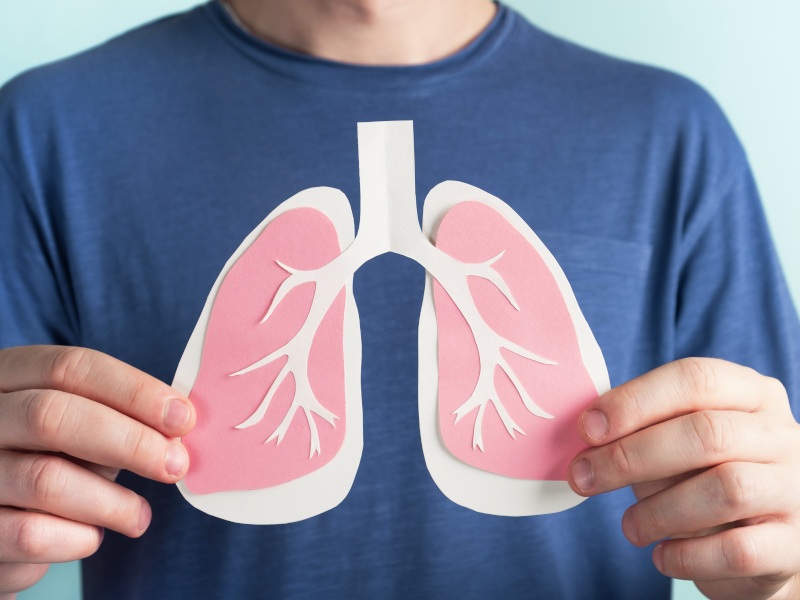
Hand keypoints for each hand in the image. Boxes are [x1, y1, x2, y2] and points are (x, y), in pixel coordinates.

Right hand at [0, 345, 194, 596]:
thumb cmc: (48, 458)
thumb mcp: (76, 427)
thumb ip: (115, 419)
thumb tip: (176, 431)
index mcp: (9, 376)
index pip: (71, 367)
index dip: (134, 391)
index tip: (183, 418)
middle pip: (53, 416)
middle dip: (128, 442)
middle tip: (175, 465)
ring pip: (45, 479)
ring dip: (111, 502)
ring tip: (139, 517)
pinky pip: (30, 534)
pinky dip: (76, 538)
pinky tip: (92, 537)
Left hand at [568, 358, 799, 599]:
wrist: (766, 540)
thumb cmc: (706, 475)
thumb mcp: (679, 439)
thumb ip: (643, 429)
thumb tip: (588, 436)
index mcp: (750, 394)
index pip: (695, 379)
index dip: (635, 401)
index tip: (588, 429)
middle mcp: (781, 435)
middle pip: (706, 434)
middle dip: (631, 456)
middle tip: (584, 477)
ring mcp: (794, 489)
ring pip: (725, 489)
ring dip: (659, 510)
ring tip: (630, 526)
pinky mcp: (794, 546)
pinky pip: (737, 550)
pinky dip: (688, 556)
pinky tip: (662, 555)